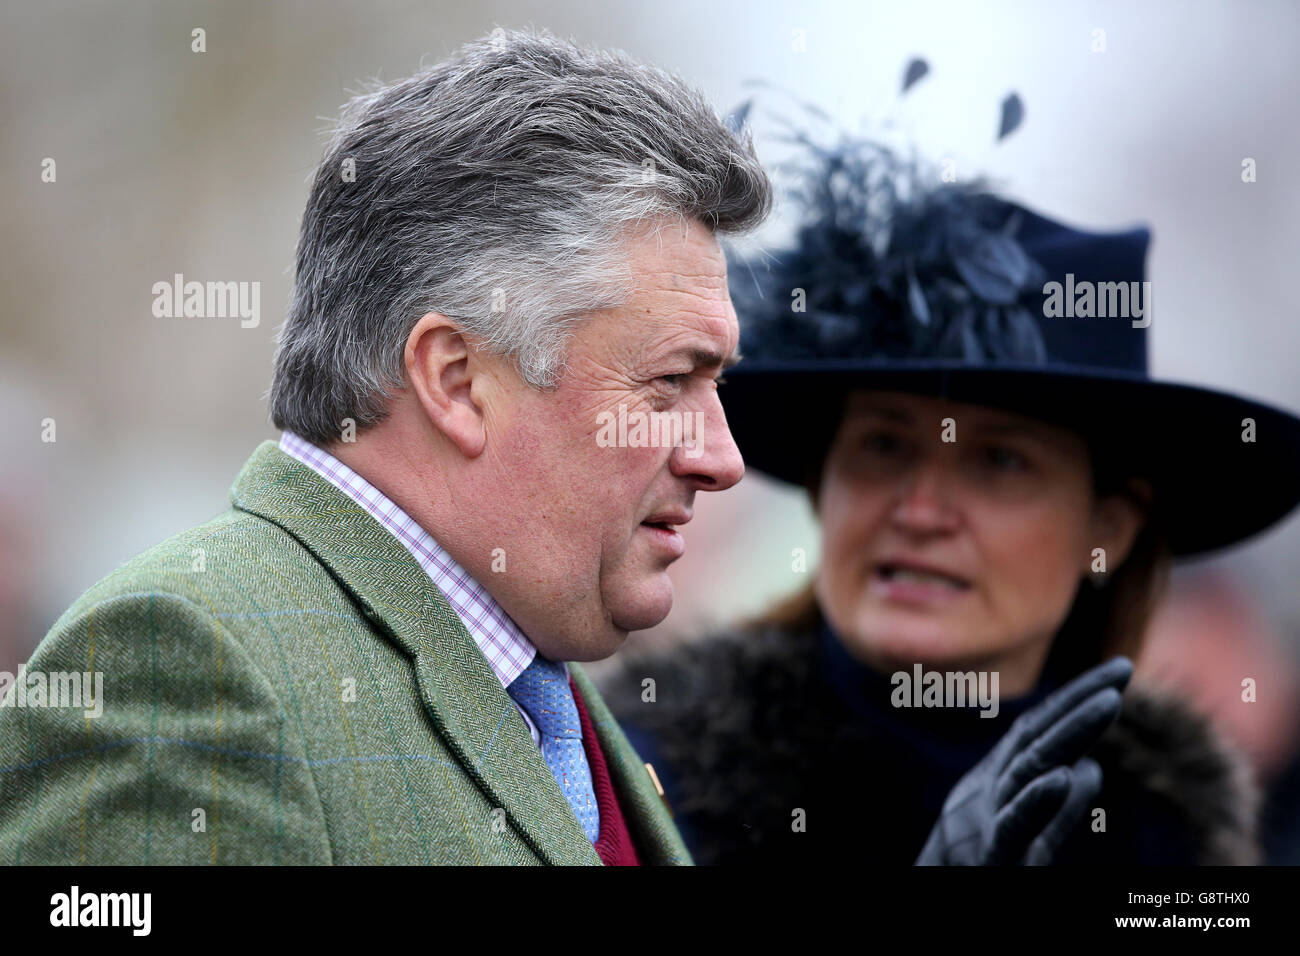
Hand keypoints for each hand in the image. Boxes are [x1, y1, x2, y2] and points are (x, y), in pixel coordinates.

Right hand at [914, 656, 1131, 865]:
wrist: (935, 900)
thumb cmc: (975, 874)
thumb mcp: (1026, 840)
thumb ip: (1059, 810)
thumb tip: (1089, 768)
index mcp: (1000, 787)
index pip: (1041, 733)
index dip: (1076, 700)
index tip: (1118, 671)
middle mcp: (989, 794)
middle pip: (1037, 739)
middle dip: (1080, 702)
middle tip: (1122, 669)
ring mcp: (987, 822)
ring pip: (1029, 770)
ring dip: (1071, 734)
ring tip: (1110, 703)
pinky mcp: (990, 860)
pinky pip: (1013, 828)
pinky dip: (1036, 801)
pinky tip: (1062, 775)